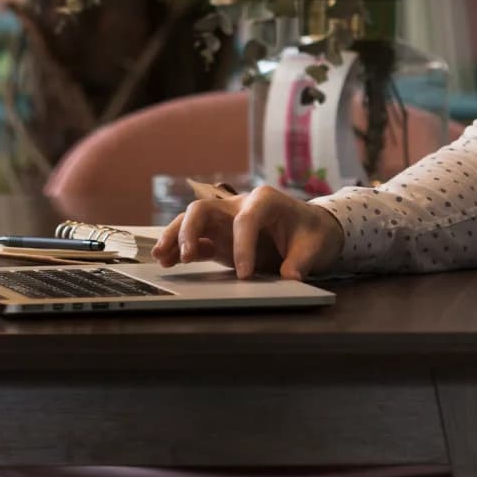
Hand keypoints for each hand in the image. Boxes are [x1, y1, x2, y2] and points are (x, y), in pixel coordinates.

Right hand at [152, 184, 345, 280]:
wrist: (311, 230)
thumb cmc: (313, 233)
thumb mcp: (314, 246)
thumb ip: (301, 260)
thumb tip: (290, 277)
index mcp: (265, 200)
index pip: (246, 219)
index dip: (242, 246)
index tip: (245, 274)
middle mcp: (238, 205)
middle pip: (204, 208)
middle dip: (191, 230)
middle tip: (188, 257)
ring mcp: (225, 220)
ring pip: (191, 221)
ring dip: (175, 237)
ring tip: (161, 257)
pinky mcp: (219, 237)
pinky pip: (194, 239)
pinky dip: (179, 248)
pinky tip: (167, 261)